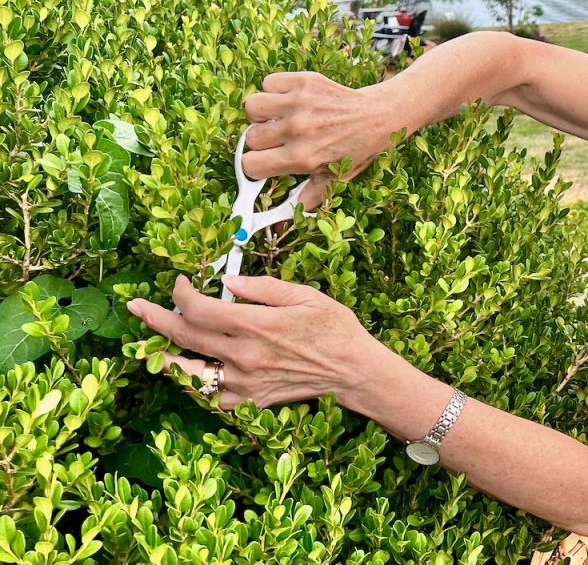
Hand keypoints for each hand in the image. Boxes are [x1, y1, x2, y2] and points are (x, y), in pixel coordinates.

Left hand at [126, 274, 384, 409]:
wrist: (354, 373)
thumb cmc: (335, 329)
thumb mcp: (305, 295)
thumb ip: (263, 287)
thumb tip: (228, 283)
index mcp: (257, 325)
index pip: (199, 308)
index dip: (181, 293)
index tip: (180, 282)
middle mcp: (244, 356)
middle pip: (185, 337)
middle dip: (155, 319)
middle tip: (136, 308)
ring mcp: (244, 383)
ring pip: (189, 372)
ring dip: (165, 356)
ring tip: (150, 346)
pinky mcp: (250, 401)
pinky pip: (213, 396)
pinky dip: (199, 384)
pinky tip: (195, 372)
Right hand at [242, 72, 395, 186]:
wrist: (378, 118)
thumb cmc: (355, 149)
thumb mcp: (335, 179)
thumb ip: (308, 197)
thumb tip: (286, 220)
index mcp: (302, 157)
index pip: (250, 164)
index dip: (255, 165)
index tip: (265, 161)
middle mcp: (298, 130)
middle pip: (250, 137)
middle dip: (260, 141)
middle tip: (278, 140)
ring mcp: (300, 103)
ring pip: (252, 107)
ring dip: (262, 114)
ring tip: (278, 118)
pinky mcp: (304, 81)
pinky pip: (269, 82)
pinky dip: (274, 89)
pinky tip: (289, 100)